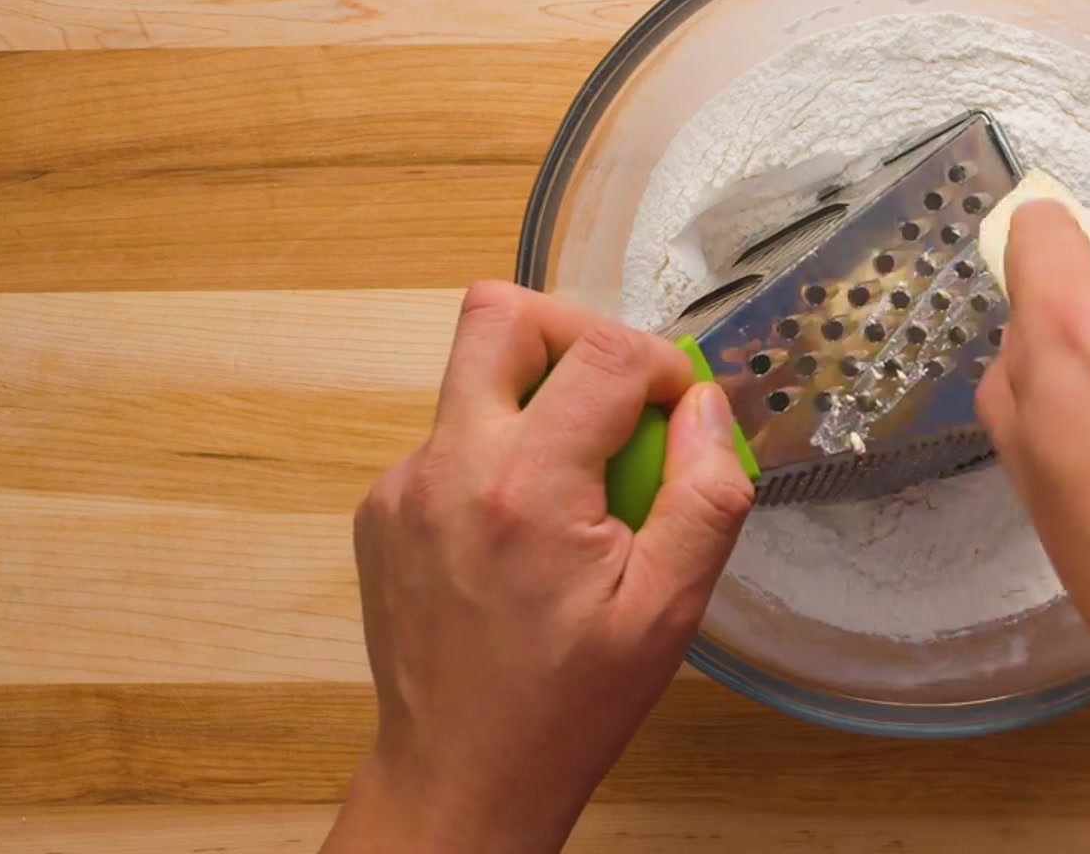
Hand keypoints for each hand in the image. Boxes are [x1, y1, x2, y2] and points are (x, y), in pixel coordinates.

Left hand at [324, 282, 754, 853]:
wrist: (462, 775)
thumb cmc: (570, 703)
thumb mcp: (668, 610)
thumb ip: (704, 495)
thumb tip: (705, 406)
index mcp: (525, 490)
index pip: (602, 352)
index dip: (661, 364)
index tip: (680, 414)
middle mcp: (448, 469)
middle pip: (499, 315)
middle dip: (575, 333)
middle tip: (617, 399)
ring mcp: (403, 485)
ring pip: (473, 374)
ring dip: (540, 398)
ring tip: (579, 485)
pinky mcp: (384, 508)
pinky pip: (452, 434)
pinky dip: (503, 452)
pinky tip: (530, 530)